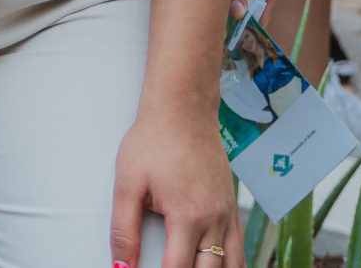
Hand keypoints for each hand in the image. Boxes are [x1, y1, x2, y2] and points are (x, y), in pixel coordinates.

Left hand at [111, 109, 238, 267]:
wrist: (183, 109)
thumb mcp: (128, 184)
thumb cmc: (154, 140)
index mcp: (187, 217)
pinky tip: (216, 265)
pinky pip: (240, 247)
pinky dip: (231, 263)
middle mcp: (214, 220)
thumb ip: (124, 229)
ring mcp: (227, 213)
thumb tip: (121, 266)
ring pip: (233, 265)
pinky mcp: (232, 205)